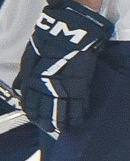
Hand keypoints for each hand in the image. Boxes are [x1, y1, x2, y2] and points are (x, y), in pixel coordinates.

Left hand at [15, 0, 113, 135]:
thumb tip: (20, 87)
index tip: (37, 118)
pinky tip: (78, 119)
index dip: (33, 114)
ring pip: (61, 114)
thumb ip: (25, 76)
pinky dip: (78, 115)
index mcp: (32, 83)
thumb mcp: (30, 57)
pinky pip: (78, 108)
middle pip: (45, 114)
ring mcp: (63, 90)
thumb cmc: (48, 42)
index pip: (30, 106)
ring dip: (62, 123)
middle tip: (51, 127)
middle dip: (47, 122)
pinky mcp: (79, 88)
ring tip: (64, 127)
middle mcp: (45, 90)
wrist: (68, 33)